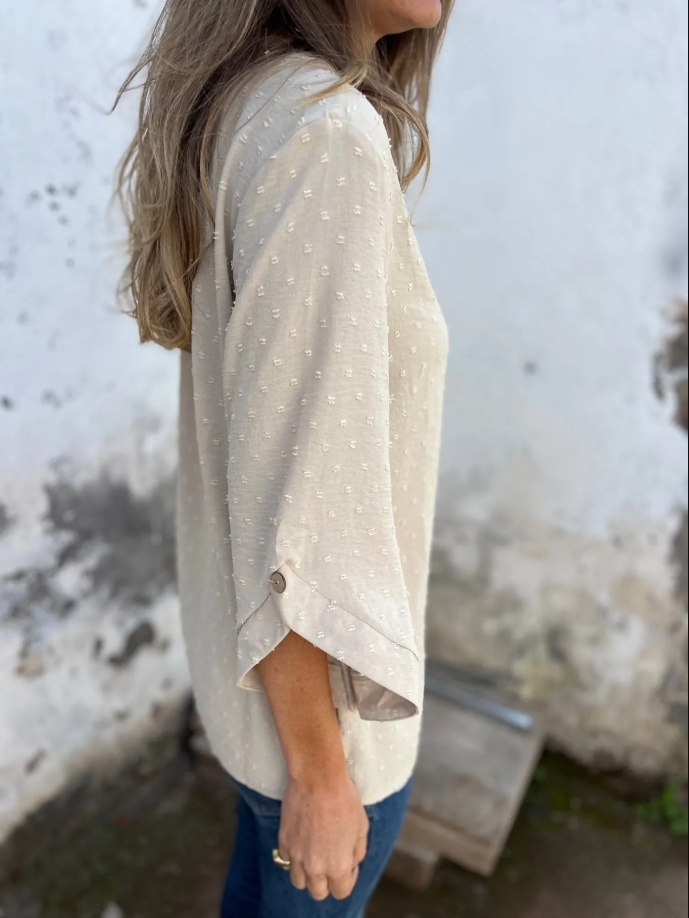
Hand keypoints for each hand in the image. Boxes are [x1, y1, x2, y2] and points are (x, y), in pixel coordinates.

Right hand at [277, 772, 369, 900]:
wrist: (318, 778)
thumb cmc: (343, 799)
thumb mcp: (362, 827)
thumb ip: (356, 852)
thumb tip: (350, 863)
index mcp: (338, 865)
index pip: (341, 892)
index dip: (347, 879)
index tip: (348, 865)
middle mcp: (315, 867)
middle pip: (318, 892)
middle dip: (327, 880)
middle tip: (331, 860)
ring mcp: (296, 856)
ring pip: (299, 881)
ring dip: (307, 873)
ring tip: (315, 853)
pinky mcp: (283, 841)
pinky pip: (287, 859)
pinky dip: (294, 855)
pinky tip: (303, 839)